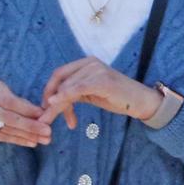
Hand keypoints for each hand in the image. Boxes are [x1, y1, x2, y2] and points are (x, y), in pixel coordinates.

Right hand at [0, 80, 53, 146]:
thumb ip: (26, 105)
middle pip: (7, 117)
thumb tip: (45, 116)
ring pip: (6, 129)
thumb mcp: (14, 96)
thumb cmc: (5, 100)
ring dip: (27, 135)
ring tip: (44, 139)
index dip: (27, 109)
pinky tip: (32, 142)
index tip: (43, 115)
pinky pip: (1, 137)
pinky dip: (19, 140)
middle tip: (48, 131)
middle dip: (30, 125)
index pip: (10, 101)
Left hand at [39, 57, 162, 127]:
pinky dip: (64, 97)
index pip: (59, 74)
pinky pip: (77, 89)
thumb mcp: (89, 95)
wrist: (140, 102)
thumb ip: (72, 94)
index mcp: (85, 64)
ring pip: (66, 87)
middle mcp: (90, 63)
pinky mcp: (102, 80)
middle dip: (49, 100)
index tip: (44, 107)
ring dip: (56, 106)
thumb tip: (50, 102)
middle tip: (43, 118)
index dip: (48, 90)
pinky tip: (55, 105)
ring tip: (50, 121)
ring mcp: (96, 70)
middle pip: (60, 80)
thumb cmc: (116, 98)